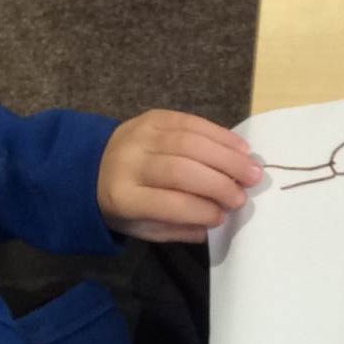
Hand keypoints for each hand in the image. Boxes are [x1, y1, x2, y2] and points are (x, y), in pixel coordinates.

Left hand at [98, 111, 260, 242]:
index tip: (223, 217)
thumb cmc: (123, 204)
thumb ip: (177, 227)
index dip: (200, 210)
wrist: (92, 164)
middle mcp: (130, 162)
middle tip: (244, 194)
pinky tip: (241, 148)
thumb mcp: (141, 227)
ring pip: (190, 142)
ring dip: (227, 157)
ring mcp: (142, 135)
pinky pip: (192, 121)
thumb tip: (215, 222)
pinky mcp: (154, 116)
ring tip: (252, 171)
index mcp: (123, 196)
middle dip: (219, 183)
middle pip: (181, 170)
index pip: (168, 203)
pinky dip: (220, 135)